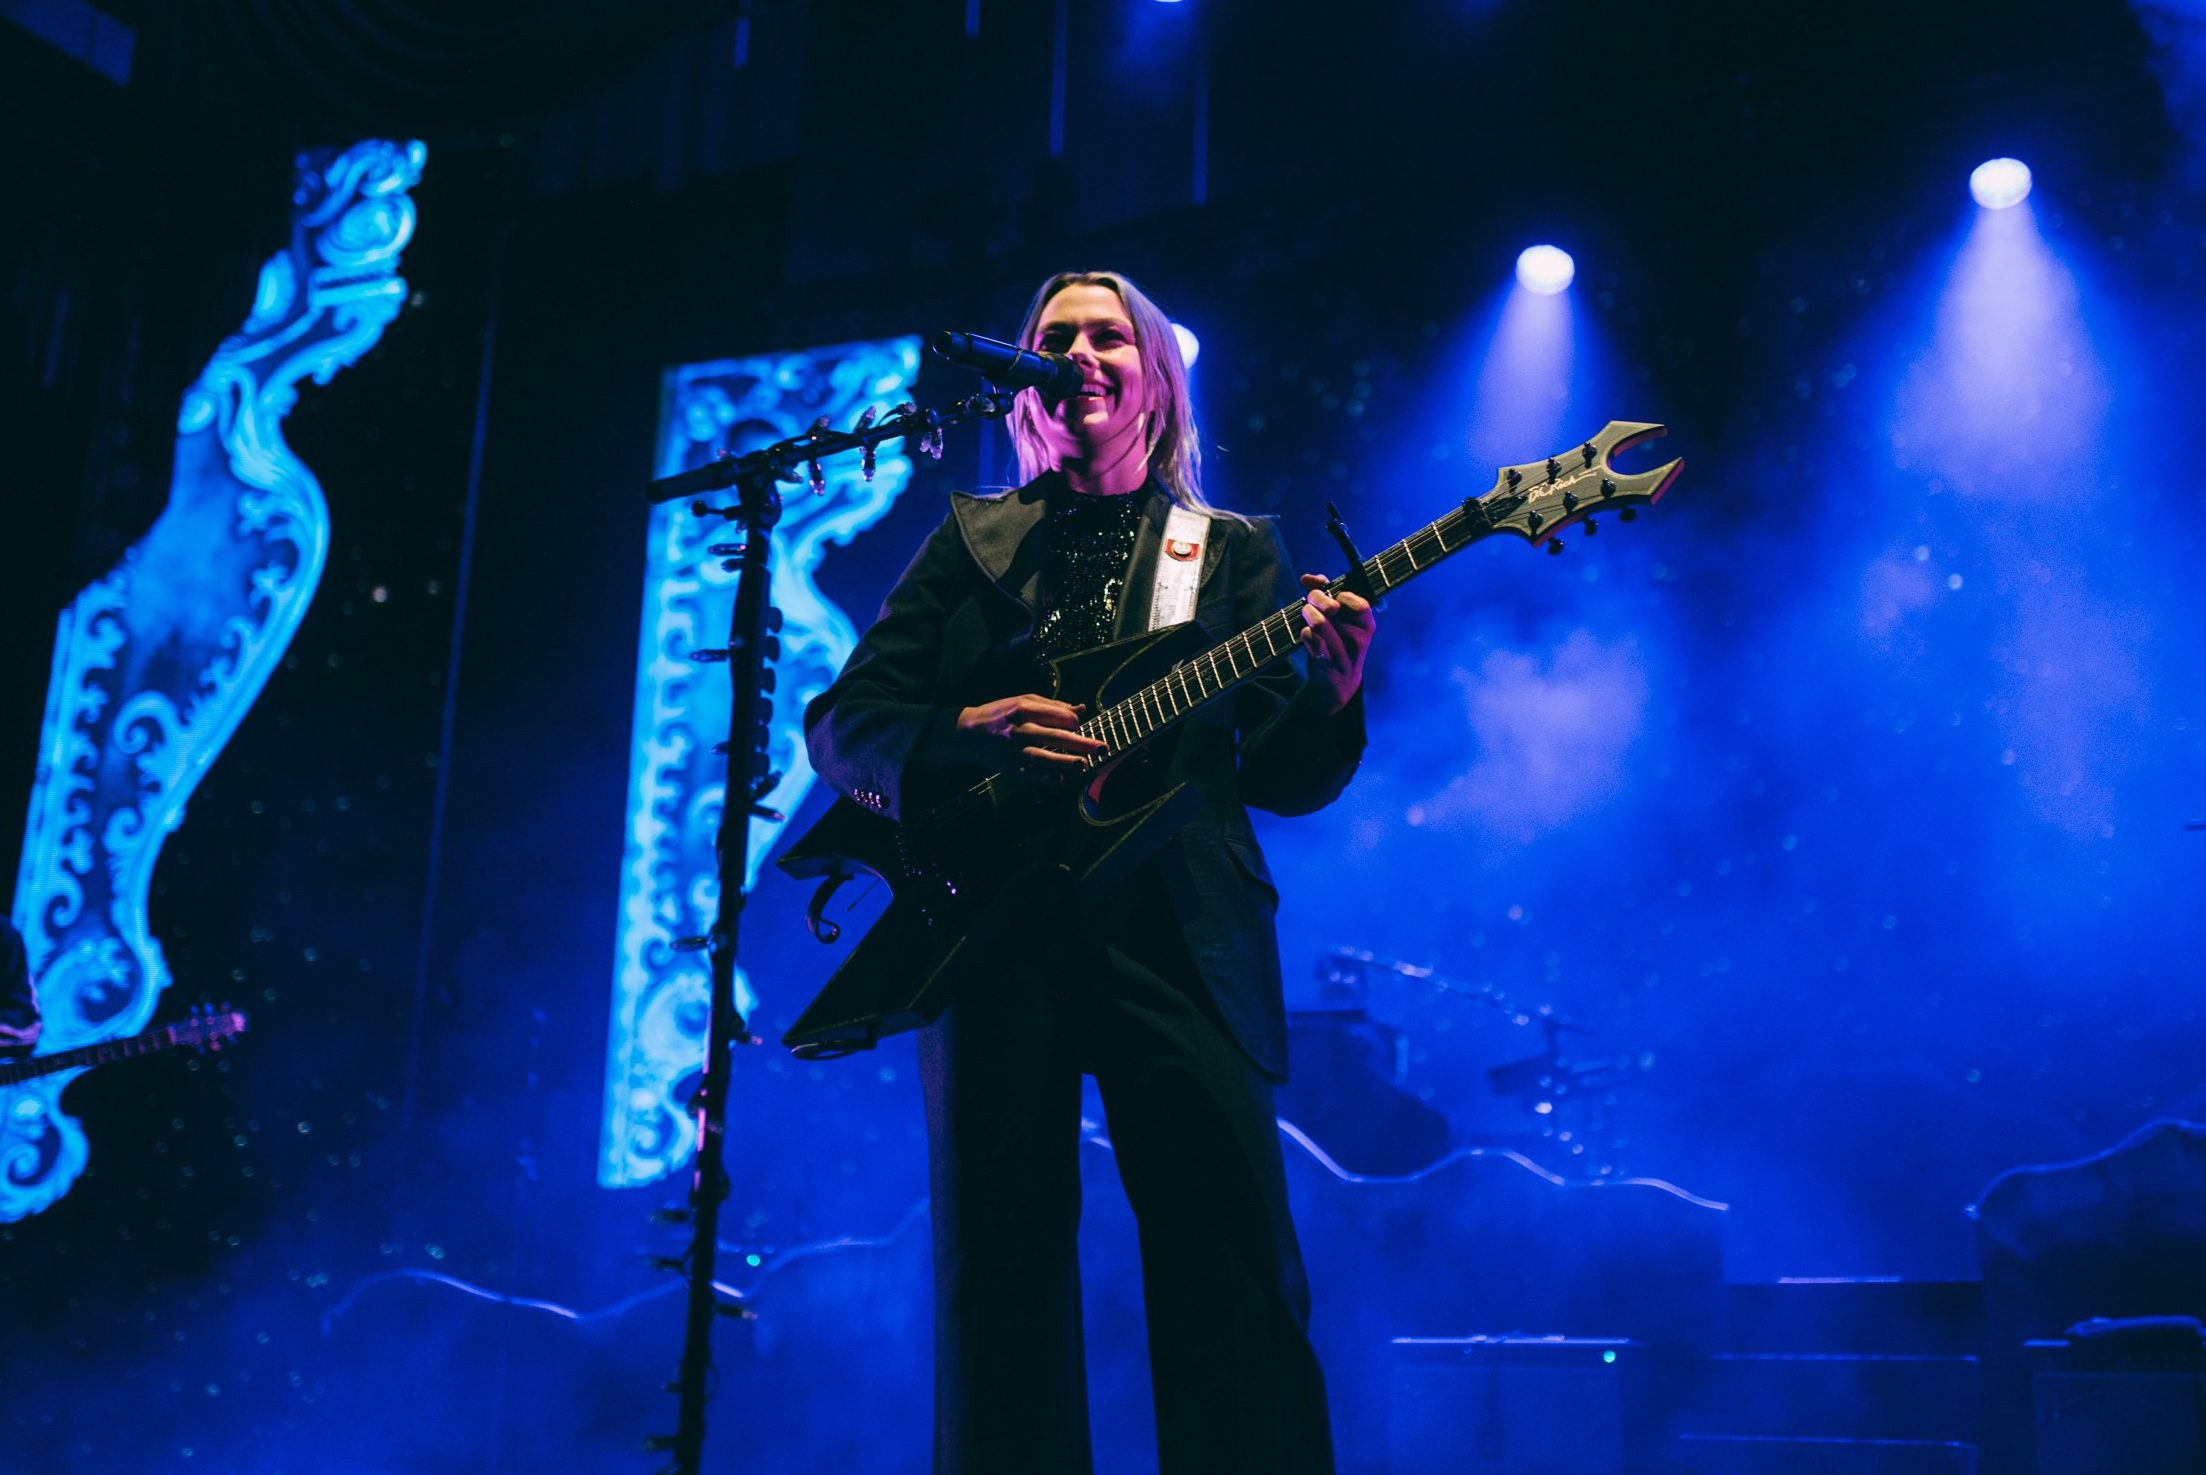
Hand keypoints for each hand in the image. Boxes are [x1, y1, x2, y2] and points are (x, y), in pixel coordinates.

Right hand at [956, 694, 1106, 772]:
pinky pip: (1032, 774)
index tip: (1079, 725)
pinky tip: (1062, 778)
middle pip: (1054, 737)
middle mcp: (1020, 730)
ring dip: (1065, 762)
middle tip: (1102, 747)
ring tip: (1084, 764)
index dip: (1072, 721)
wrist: (969, 733)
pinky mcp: (1011, 767)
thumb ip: (1053, 706)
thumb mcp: (1023, 701)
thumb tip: (1081, 709)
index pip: (1055, 715)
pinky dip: (1047, 777)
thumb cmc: (1001, 713)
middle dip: (1080, 743)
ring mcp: (1015, 751)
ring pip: (1044, 758)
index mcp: (1023, 709)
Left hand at [1298, 574, 1374, 711]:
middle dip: (1316, 599)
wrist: (1340, 684)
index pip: (1360, 604)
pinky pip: (1313, 643)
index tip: (1331, 593)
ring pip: (1321, 624)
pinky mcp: (1328, 666)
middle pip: (1333, 609)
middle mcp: (1359, 640)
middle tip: (1310, 600)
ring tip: (1306, 613)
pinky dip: (1306, 634)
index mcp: (1367, 625)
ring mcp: (1344, 654)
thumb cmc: (1339, 643)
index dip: (1341, 594)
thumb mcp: (1340, 620)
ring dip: (1308, 614)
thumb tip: (1308, 577)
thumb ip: (1327, 594)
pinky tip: (1305, 633)